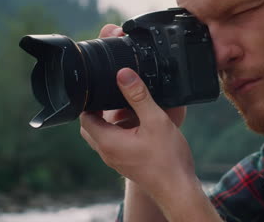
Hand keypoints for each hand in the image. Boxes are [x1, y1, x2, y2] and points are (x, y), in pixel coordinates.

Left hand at [80, 25, 221, 221]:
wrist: (178, 189)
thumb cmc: (167, 158)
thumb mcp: (155, 120)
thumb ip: (138, 96)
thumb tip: (123, 75)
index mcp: (108, 141)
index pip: (84, 118)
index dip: (89, 101)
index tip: (102, 88)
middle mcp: (107, 152)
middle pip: (90, 127)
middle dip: (97, 111)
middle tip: (112, 97)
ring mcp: (115, 160)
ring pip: (102, 136)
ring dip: (109, 122)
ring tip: (127, 108)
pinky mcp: (126, 163)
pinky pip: (113, 144)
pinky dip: (119, 132)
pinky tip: (138, 124)